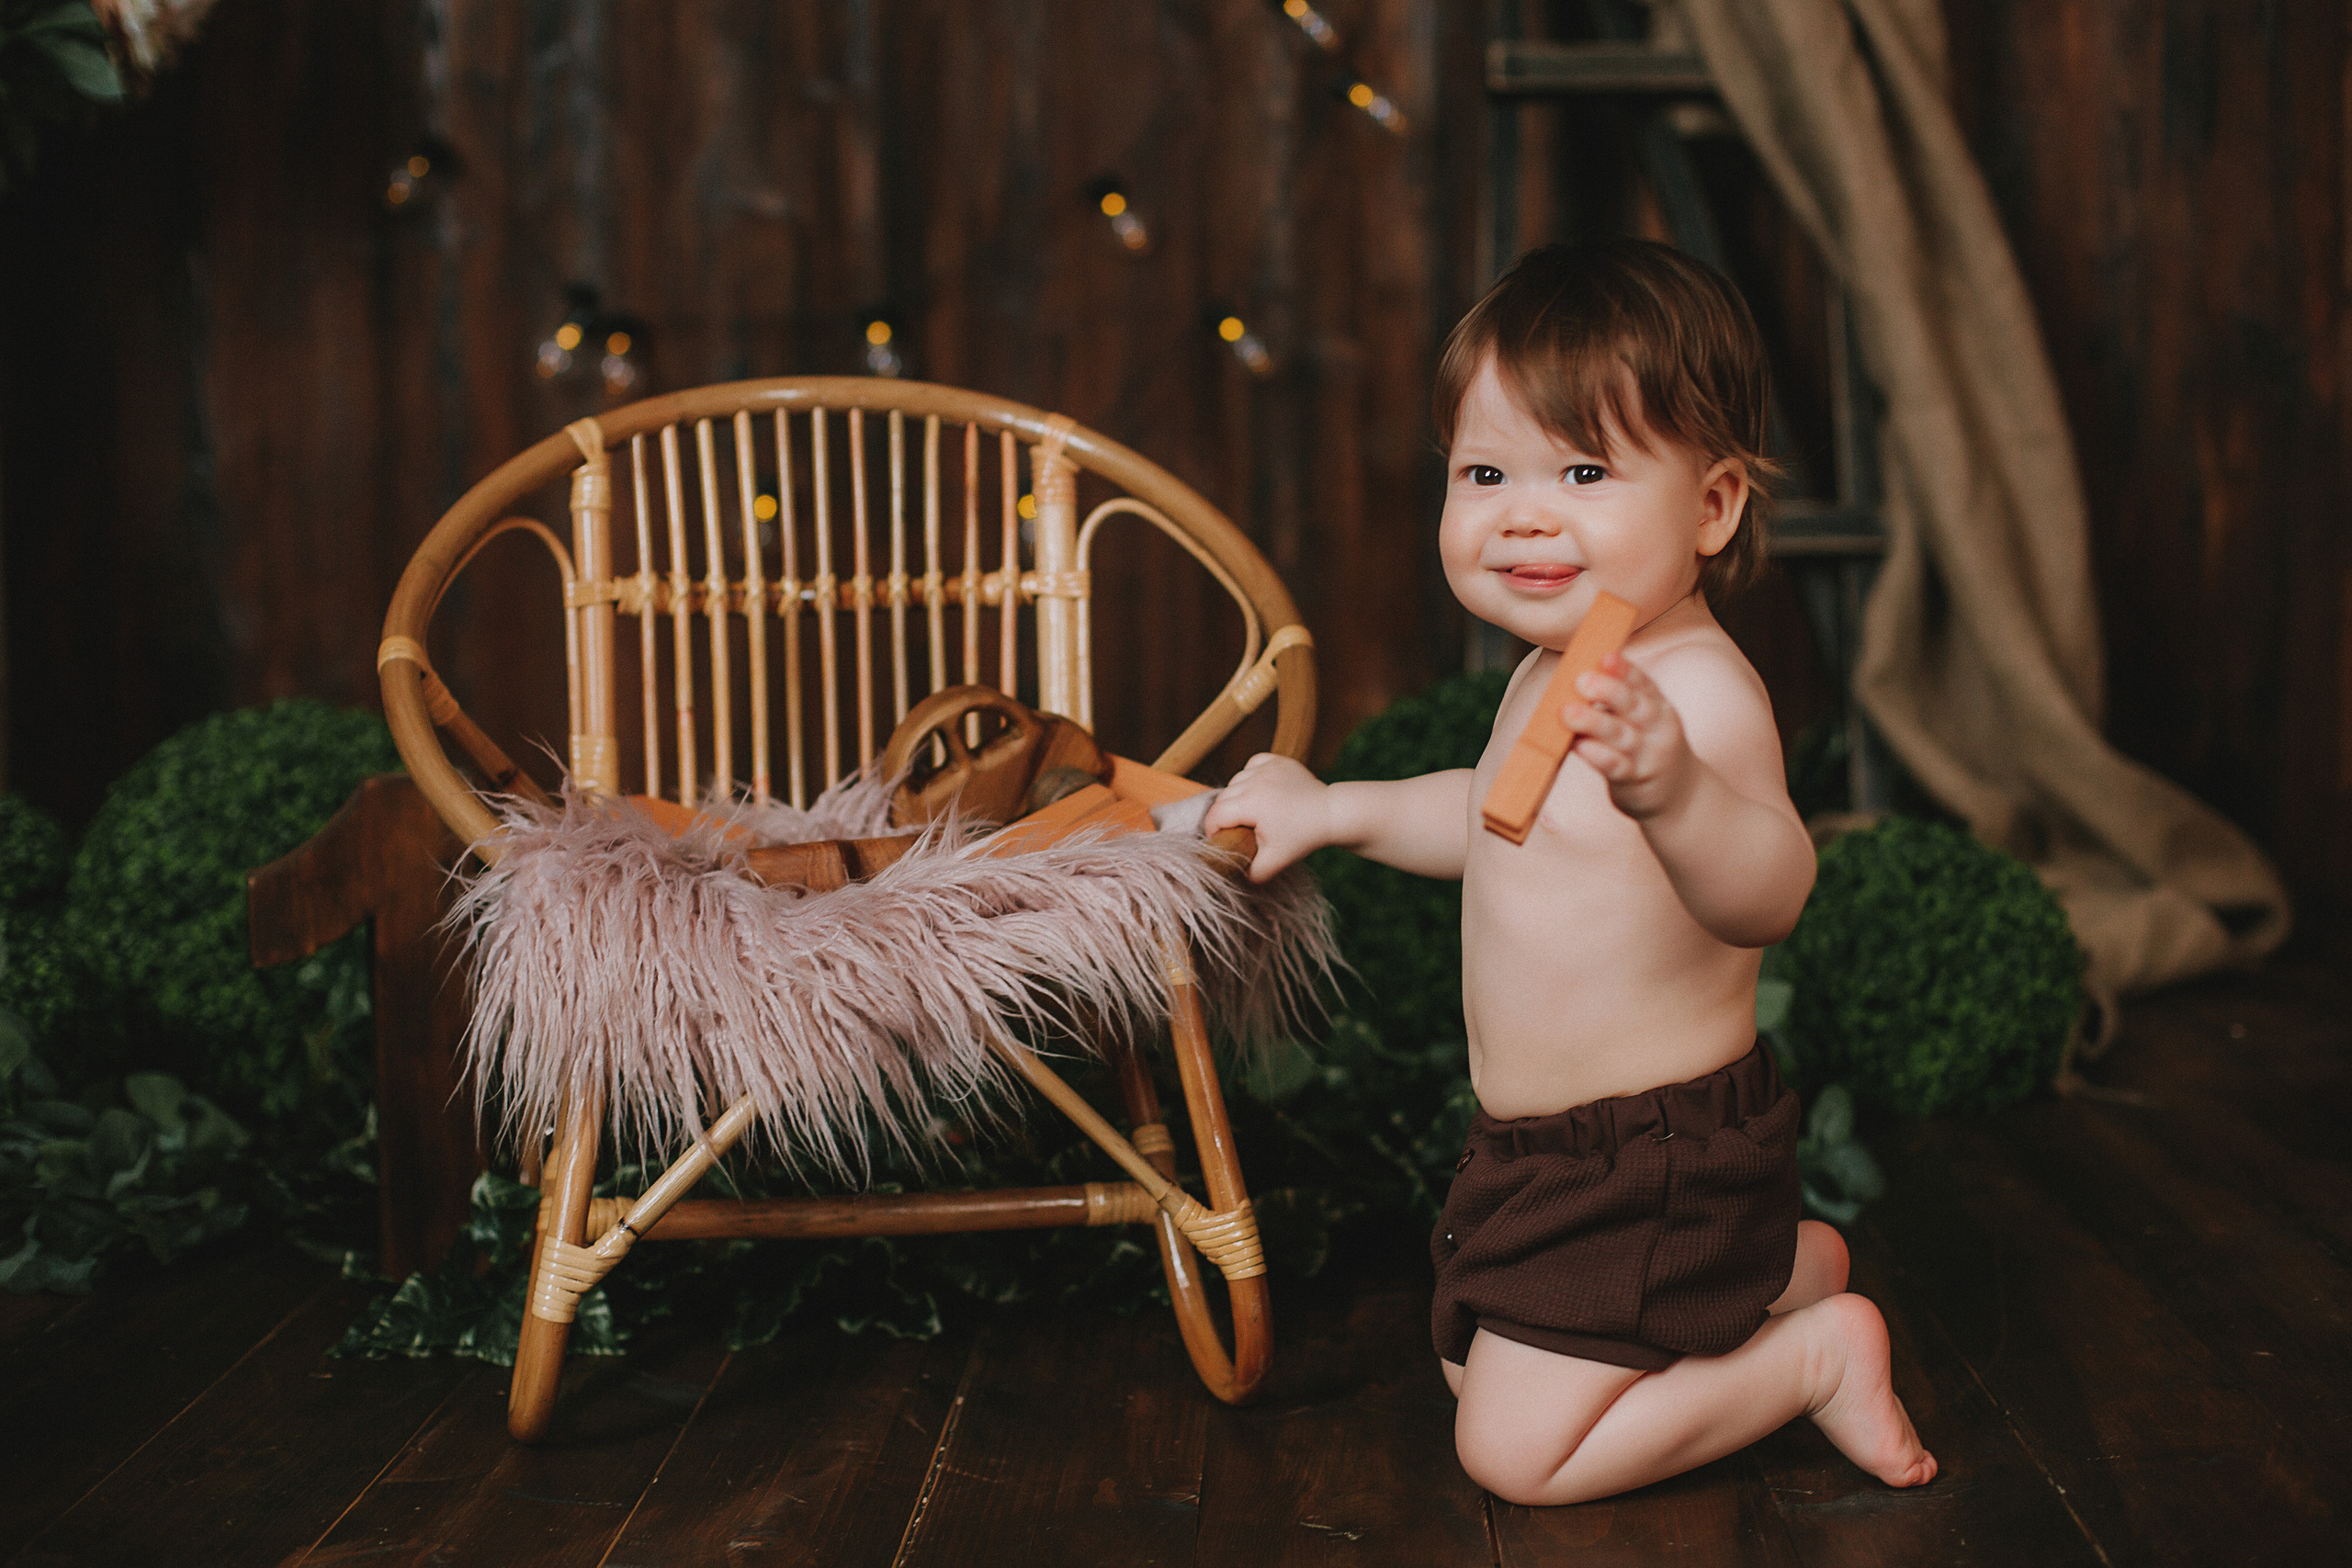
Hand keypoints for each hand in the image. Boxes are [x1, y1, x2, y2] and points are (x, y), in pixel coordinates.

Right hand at [1201, 753, 1329, 881]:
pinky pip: (1251, 766)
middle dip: (1224, 816)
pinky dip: (1250, 777)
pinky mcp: (1277, 761)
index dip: (1212, 830)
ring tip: (1251, 812)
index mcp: (1252, 803)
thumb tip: (1232, 871)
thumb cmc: (1304, 837)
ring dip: (1236, 796)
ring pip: (1235, 781)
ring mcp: (1267, 767)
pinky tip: (1259, 790)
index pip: (1215, 815)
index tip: (1221, 840)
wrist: (1331, 814)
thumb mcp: (1274, 862)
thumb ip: (1249, 872)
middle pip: (1222, 798)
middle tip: (1237, 830)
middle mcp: (1256, 781)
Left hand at [1564, 653, 1696, 821]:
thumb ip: (1620, 702)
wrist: (1679, 796)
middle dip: (1608, 691)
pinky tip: (1579, 745)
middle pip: (1634, 706)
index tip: (1606, 656)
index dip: (1625, 670)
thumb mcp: (1645, 721)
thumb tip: (1579, 676)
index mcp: (1659, 708)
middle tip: (1581, 679)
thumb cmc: (1648, 749)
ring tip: (1568, 711)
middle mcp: (1657, 729)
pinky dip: (1596, 755)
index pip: (1644, 684)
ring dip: (1593, 722)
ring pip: (1621, 736)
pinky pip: (1614, 766)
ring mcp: (1647, 755)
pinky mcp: (1635, 780)